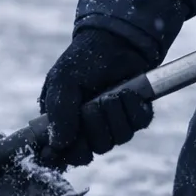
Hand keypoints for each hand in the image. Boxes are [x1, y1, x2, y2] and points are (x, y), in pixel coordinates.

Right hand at [36, 29, 154, 167]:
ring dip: (114, 115)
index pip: (63, 155)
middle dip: (93, 127)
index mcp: (63, 122)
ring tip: (111, 93)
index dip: (68, 153)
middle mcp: (87, 129)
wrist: (115, 40)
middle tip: (92, 104)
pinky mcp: (134, 117)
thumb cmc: (83, 59)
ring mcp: (112, 124)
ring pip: (116, 140)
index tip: (73, 141)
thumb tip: (58, 145)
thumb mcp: (62, 80)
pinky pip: (137, 126)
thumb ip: (58, 113)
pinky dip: (133, 108)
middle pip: (91, 152)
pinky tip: (126, 91)